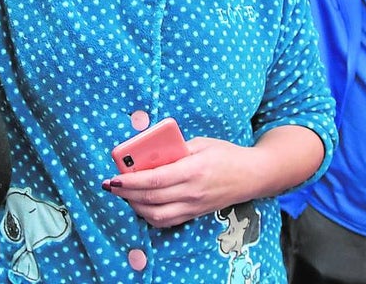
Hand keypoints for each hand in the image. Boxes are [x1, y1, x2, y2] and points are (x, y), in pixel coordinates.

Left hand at [101, 137, 253, 227]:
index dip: (131, 180)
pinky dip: (150, 215)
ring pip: (157, 215)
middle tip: (111, 186)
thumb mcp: (201, 143)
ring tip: (124, 194)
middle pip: (152, 198)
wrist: (253, 175)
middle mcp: (192, 192)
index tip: (115, 178)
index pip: (155, 179)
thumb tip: (148, 154)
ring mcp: (194, 206)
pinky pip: (168, 221)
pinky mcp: (195, 214)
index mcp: (193, 170)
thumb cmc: (226, 154)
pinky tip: (142, 204)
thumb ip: (175, 149)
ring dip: (136, 206)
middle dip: (127, 193)